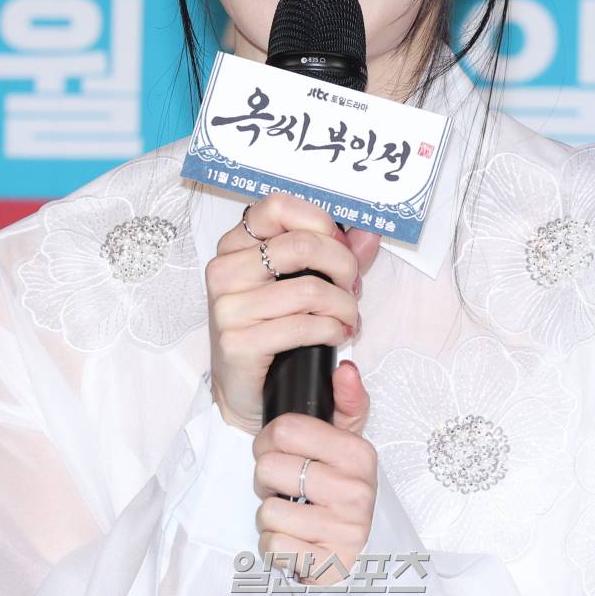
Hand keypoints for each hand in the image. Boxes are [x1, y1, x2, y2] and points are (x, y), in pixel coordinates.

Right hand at [205, 193, 379, 434]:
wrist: (246, 389)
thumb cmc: (273, 328)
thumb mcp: (302, 282)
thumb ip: (336, 254)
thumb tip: (368, 232)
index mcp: (236, 245)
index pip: (278, 206)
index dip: (321, 222)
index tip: (340, 246)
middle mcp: (225, 270)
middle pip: (302, 244)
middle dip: (343, 265)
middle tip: (352, 286)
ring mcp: (228, 307)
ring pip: (309, 290)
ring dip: (344, 306)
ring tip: (348, 317)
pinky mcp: (237, 343)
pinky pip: (302, 327)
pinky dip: (332, 331)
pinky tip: (336, 335)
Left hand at [253, 359, 376, 583]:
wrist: (353, 548)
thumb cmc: (339, 486)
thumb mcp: (345, 440)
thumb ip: (345, 399)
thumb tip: (345, 368)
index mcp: (358, 453)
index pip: (285, 430)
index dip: (269, 439)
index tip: (279, 449)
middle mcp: (356, 491)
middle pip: (269, 469)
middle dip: (267, 479)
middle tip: (285, 485)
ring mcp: (344, 531)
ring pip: (267, 511)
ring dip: (270, 514)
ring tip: (291, 511)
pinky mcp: (328, 566)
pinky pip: (273, 547)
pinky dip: (275, 545)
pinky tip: (294, 539)